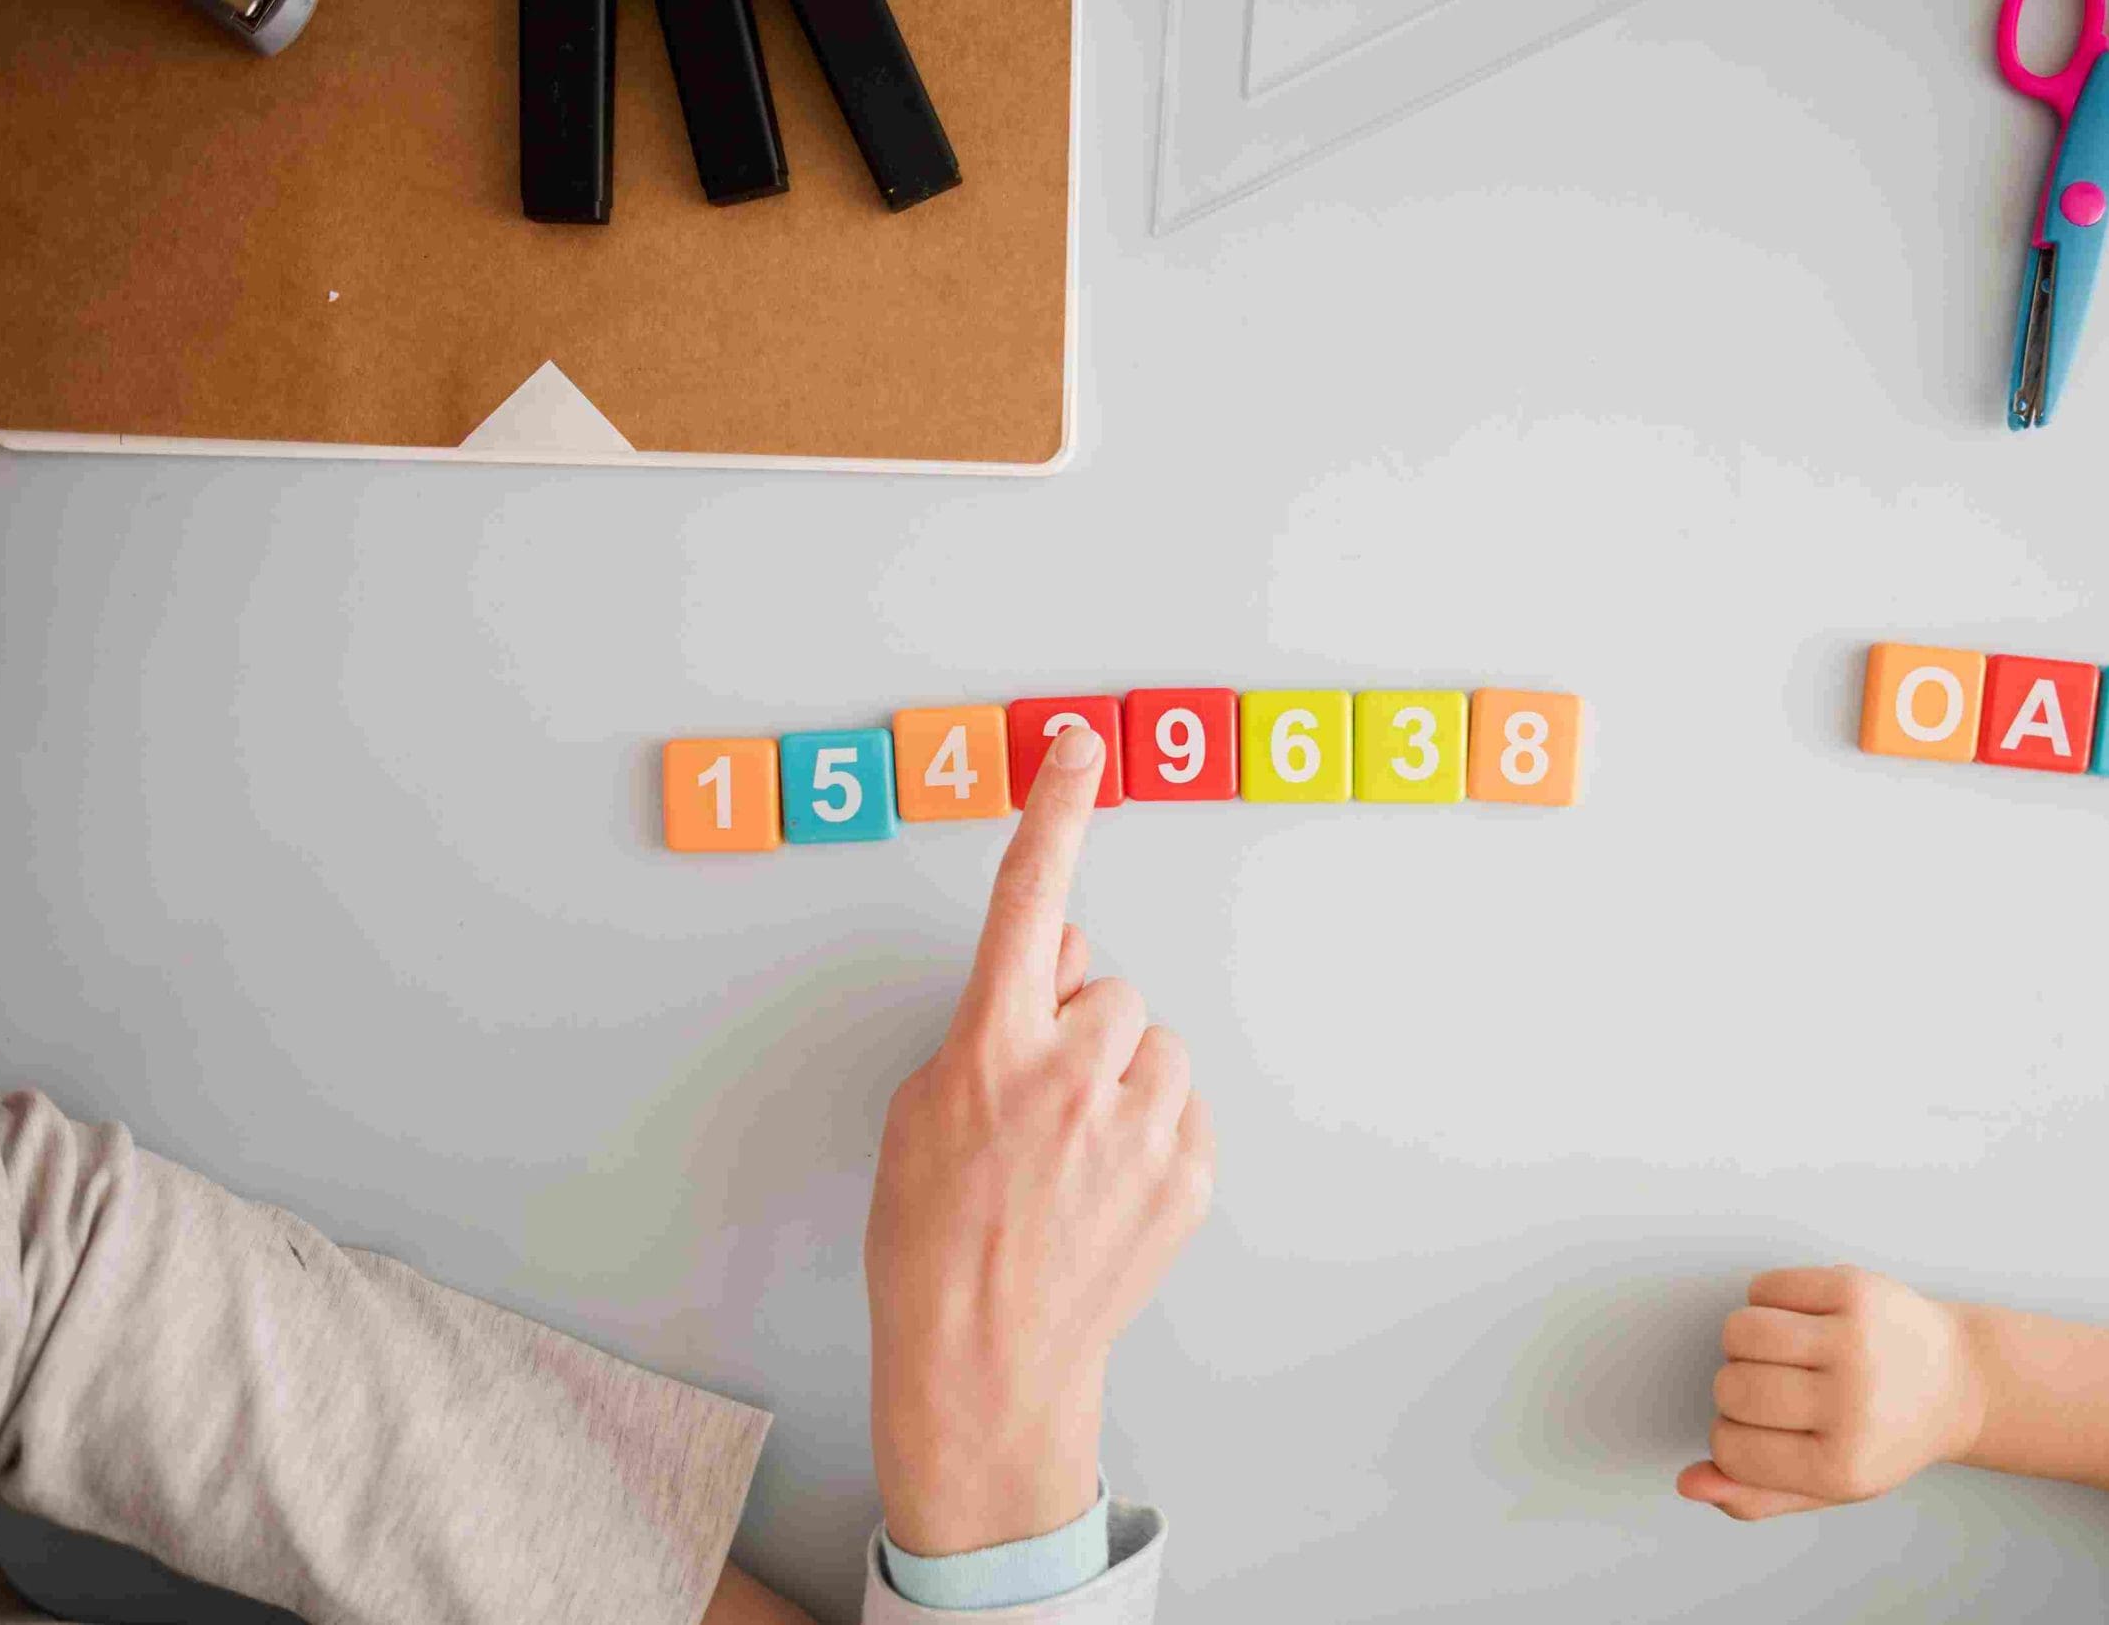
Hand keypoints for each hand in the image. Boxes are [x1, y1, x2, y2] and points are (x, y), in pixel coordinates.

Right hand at [864, 727, 1215, 1557]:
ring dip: (1122, 1080)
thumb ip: (991, 1019)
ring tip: (1071, 1156)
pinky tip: (1103, 1188)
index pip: (1031, 899)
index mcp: (993, 1047)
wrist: (985, 1361)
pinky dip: (1151, 1134)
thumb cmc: (932, 1242)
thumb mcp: (922, 1109)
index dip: (1054, 811)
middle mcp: (1074, 1072)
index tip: (1080, 747)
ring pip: (1154, 1047)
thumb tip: (1064, 961)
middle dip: (1081, 1026)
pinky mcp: (1187, 1172)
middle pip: (1110, 987)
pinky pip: (1181, 1109)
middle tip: (1038, 1106)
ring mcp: (1139, 1124)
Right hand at [1676, 1266, 1984, 1520]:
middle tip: (1775, 1390)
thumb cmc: (1885, 1436)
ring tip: (1779, 1352)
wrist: (1959, 1381)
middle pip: (1730, 1389)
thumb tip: (1689, 1483)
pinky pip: (1765, 1287)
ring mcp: (1857, 1342)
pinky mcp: (1857, 1290)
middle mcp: (1855, 1405)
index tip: (1762, 1433)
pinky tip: (1798, 1319)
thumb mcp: (1829, 1485)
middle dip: (1735, 1389)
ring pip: (1739, 1331)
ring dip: (1743, 1341)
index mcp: (1844, 1466)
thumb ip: (1756, 1496)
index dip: (1731, 1439)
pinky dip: (1766, 1301)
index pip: (1731, 1450)